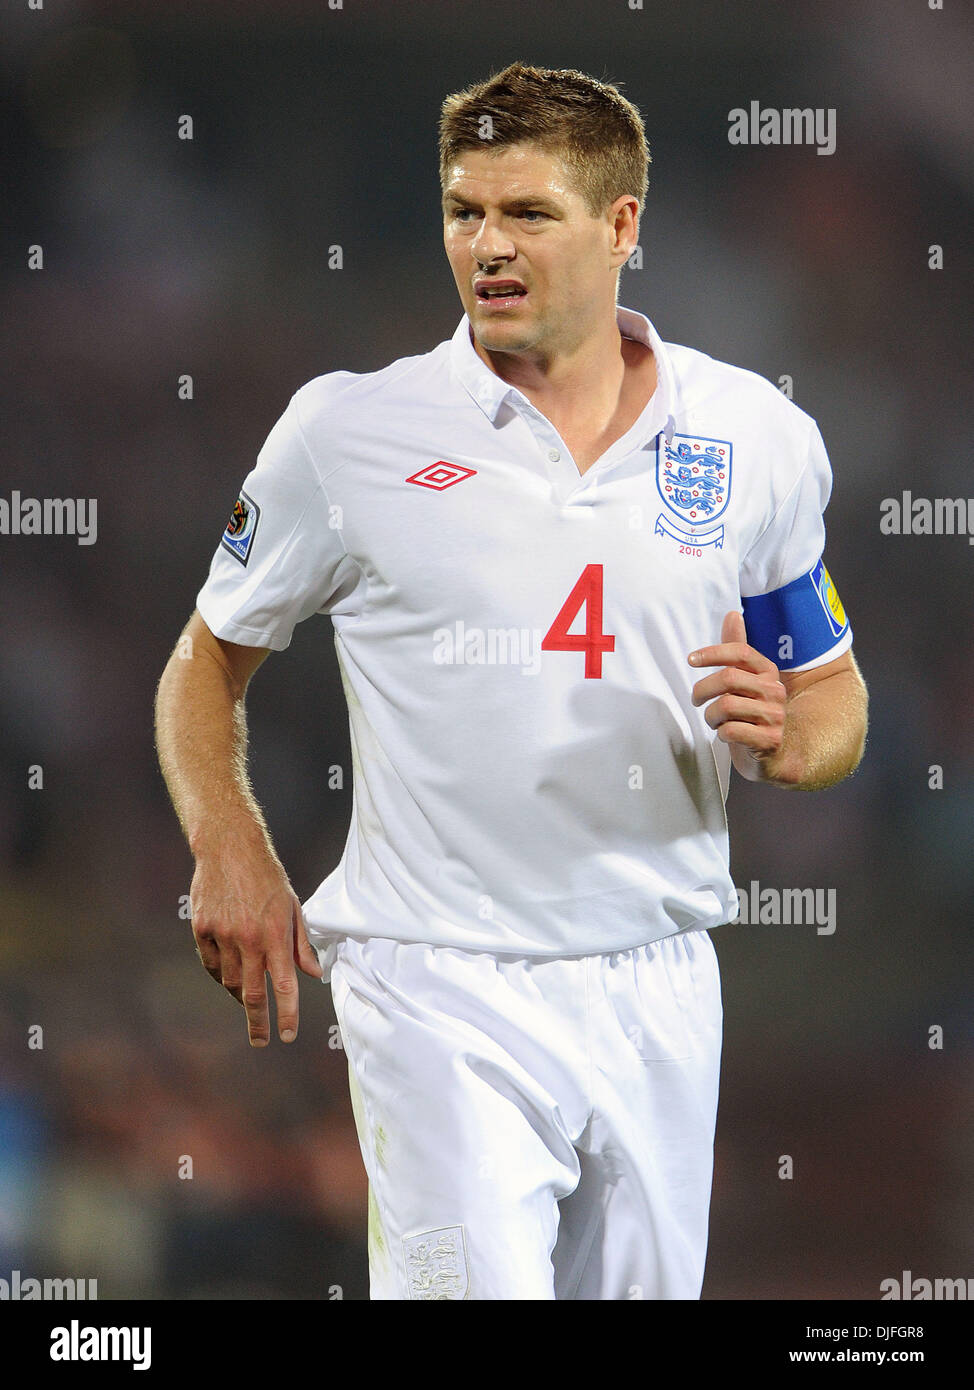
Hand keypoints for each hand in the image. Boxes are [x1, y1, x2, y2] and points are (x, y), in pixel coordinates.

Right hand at [189, 841, 322, 1046]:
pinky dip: (222, 976)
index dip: (286, 1014)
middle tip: (262, 1040)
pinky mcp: (202, 929)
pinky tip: (230, 976)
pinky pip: (212, 965)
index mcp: (275, 934)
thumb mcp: (292, 906)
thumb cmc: (267, 877)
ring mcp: (222, 934)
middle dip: (258, 1022)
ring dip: (241, 997)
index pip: (285, 985)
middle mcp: (248, 938)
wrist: (229, 848)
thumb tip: (314, 974)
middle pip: (252, 994)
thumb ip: (301, 943)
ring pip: (230, 982)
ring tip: (249, 1002)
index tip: (286, 1035)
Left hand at [688, 610, 788, 780]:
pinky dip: (721, 733)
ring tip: (714, 721)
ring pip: (726, 705)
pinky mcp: (770, 740)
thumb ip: (736, 650)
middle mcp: (775, 691)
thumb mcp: (745, 681)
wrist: (774, 755)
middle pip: (728, 678)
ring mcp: (775, 716)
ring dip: (711, 716)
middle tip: (697, 700)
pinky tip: (726, 735)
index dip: (713, 653)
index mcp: (768, 672)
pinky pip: (732, 730)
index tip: (691, 660)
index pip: (740, 652)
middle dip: (703, 689)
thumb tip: (733, 614)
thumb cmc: (752, 713)